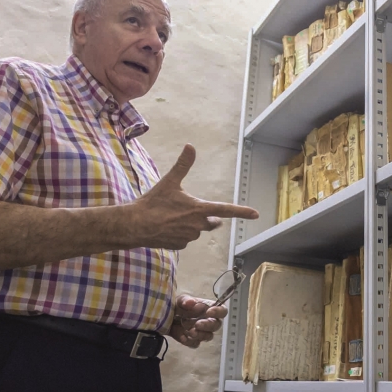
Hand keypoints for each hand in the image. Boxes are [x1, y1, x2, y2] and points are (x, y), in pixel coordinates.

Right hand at [131, 144, 257, 249]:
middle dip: (210, 218)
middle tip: (200, 212)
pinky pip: (184, 239)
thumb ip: (183, 165)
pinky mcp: (179, 246)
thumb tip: (190, 146)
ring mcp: (189, 238)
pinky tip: (167, 228)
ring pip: (196, 230)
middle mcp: (198, 226)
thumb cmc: (153, 203)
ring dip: (191, 224)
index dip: (242, 211)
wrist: (135, 225)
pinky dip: (179, 233)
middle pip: (212, 222)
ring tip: (173, 217)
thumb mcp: (169, 182)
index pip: (226, 210)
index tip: (256, 214)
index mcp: (199, 209)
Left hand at [168, 294, 227, 347]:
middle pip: (216, 325)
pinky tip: (182, 337)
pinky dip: (189, 342)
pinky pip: (195, 344)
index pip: (222, 310)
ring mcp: (201, 332)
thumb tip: (191, 302)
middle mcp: (208, 321)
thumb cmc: (176, 306)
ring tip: (189, 332)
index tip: (209, 312)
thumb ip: (185, 300)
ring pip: (208, 336)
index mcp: (208, 308)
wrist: (164, 318)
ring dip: (200, 335)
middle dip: (208, 325)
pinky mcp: (193, 340)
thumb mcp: (179, 300)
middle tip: (197, 324)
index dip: (218, 312)